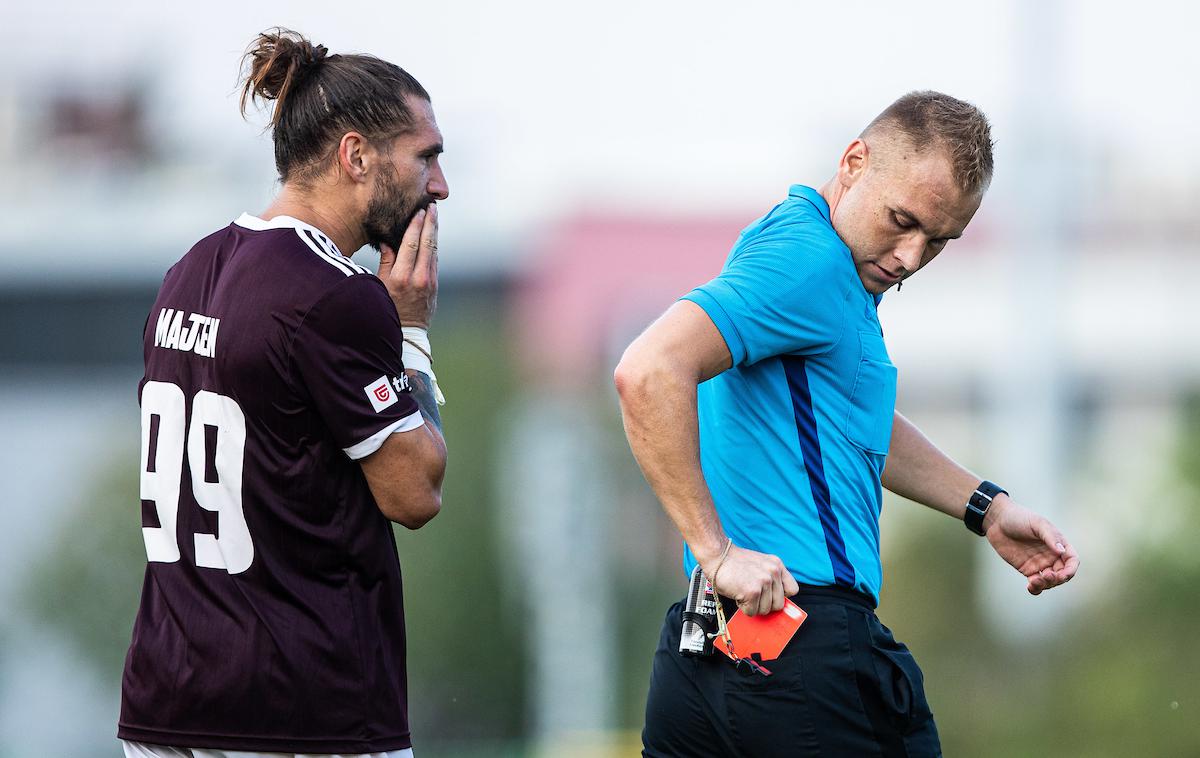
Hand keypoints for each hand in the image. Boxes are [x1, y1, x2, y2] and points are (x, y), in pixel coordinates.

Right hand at [378, 203, 438, 327]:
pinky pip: (435, 260)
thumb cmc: (387, 307)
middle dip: (430, 223)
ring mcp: (429, 282)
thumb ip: (385, 262)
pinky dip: (434, 246)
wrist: (407, 332)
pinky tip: (433, 235)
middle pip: (427, 244)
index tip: (420, 212)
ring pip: (434, 251)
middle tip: (432, 207)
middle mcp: (418, 278)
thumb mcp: (380, 285)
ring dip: (434, 232)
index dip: (416, 226)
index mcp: (401, 277)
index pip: (411, 245)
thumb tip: (387, 241)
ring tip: (434, 216)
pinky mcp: (435, 285)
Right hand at [705, 545, 799, 616]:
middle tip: (752, 594)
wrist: (717, 556)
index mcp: (777, 565)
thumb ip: (771, 577)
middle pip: (778, 605)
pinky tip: (738, 594)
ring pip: (765, 610)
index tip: (771, 596)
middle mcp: (773, 573)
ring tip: (743, 591)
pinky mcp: (752, 592)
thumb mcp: (760, 563)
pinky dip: (743, 607)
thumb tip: (776, 599)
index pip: (792, 590)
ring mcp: (763, 583)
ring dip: (752, 605)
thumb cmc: (734, 561)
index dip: (780, 596)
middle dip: (764, 604)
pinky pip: (752, 611)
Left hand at [984, 495, 1078, 594]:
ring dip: (1046, 585)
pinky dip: (1036, 588)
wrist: (997, 521)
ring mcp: (1040, 563)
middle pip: (1062, 574)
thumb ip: (1050, 537)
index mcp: (1058, 543)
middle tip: (1047, 576)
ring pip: (1050, 581)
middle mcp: (1051, 555)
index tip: (1064, 575)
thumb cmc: (1019, 518)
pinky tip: (1030, 587)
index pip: (1072, 560)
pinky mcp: (1027, 569)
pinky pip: (1036, 583)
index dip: (1071, 570)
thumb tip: (1062, 551)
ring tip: (1035, 581)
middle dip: (1058, 579)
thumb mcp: (1037, 524)